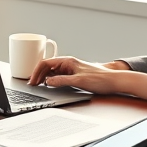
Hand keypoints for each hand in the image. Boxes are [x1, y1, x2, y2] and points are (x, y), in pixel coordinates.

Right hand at [28, 56, 146, 97]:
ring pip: (51, 71)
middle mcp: (68, 63)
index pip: (46, 63)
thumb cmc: (101, 79)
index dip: (36, 72)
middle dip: (37, 75)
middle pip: (47, 67)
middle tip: (32, 84)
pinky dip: (50, 80)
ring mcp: (70, 69)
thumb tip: (48, 81)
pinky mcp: (74, 75)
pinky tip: (49, 85)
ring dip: (43, 77)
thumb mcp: (79, 81)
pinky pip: (58, 76)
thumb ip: (62, 81)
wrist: (114, 81)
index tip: (32, 80)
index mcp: (68, 61)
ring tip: (38, 85)